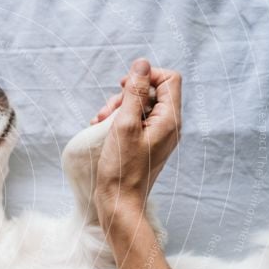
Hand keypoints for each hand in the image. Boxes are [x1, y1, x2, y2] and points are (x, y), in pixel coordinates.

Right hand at [94, 58, 181, 225]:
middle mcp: (168, 126)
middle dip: (126, 95)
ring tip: (99, 122)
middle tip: (107, 111)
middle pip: (152, 92)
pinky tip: (101, 130)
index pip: (169, 79)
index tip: (123, 85)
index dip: (146, 75)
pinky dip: (117, 122)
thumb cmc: (121, 169)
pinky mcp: (145, 146)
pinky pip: (134, 123)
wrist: (120, 203)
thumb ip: (134, 93)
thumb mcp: (124, 125)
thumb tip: (141, 64)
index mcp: (169, 120)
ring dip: (117, 108)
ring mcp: (157, 137)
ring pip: (139, 107)